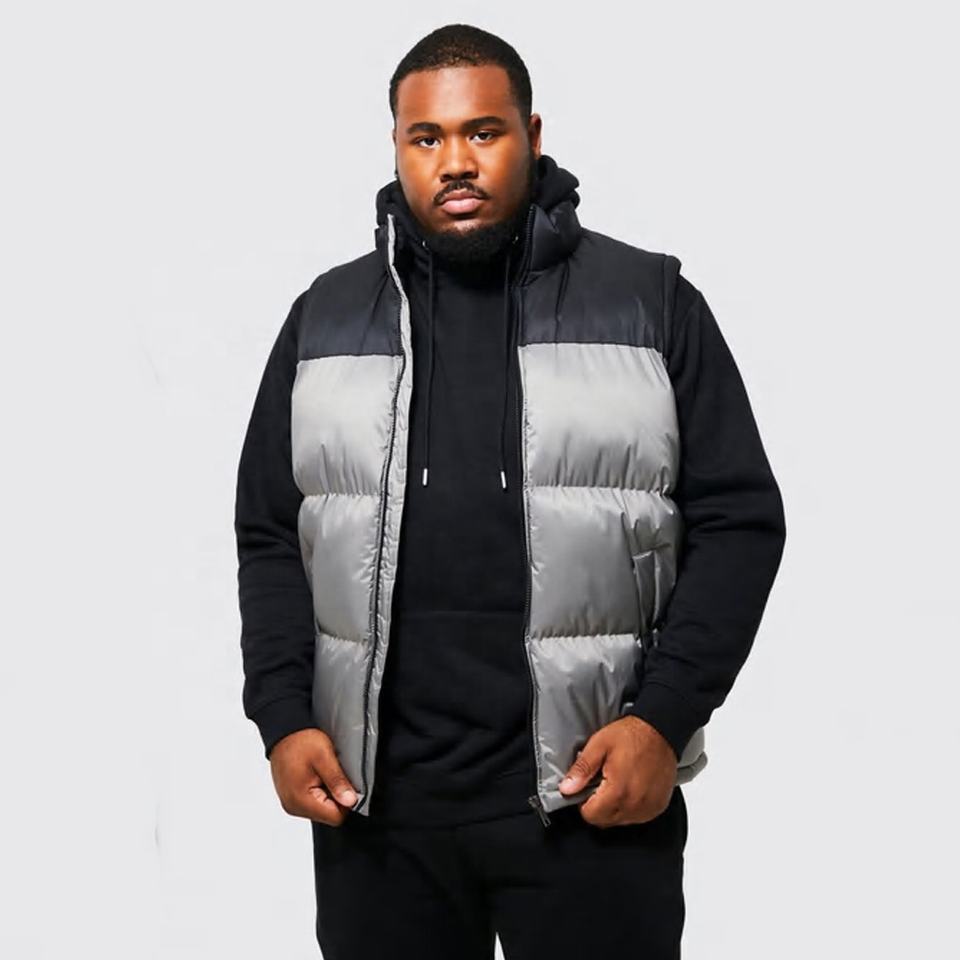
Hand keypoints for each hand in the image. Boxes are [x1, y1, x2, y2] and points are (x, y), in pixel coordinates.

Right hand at [268, 728, 358, 826]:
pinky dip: (318, 790)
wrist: (283, 732)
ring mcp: (291, 804)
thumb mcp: (324, 757)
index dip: (346, 801)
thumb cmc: (300, 741)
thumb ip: (337, 781)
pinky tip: (315, 774)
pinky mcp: (291, 798)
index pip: (335, 817)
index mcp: (301, 800)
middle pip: (328, 814)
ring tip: (322, 772)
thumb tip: (350, 801)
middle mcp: (293, 807)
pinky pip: (312, 802)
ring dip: (327, 792)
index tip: (345, 783)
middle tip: (331, 773)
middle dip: (335, 796)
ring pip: (321, 809)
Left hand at [557, 715, 676, 827]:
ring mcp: (649, 808)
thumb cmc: (632, 735)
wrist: (661, 730)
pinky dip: (631, 807)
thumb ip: (582, 769)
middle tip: (602, 782)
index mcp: (618, 791)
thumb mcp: (600, 745)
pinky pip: (638, 817)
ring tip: (618, 782)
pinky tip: (631, 787)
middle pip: (605, 821)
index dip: (584, 802)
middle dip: (598, 805)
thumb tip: (567, 788)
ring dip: (615, 807)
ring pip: (621, 821)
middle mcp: (635, 804)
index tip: (587, 788)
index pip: (591, 816)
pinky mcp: (658, 806)